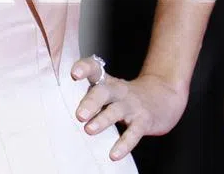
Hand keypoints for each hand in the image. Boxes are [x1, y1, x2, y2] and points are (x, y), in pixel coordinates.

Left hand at [71, 57, 188, 161]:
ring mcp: (132, 105)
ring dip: (102, 120)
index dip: (85, 68)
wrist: (164, 97)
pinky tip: (113, 154)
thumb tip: (58, 109)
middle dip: (90, 102)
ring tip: (89, 130)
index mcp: (107, 82)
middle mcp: (119, 91)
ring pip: (116, 111)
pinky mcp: (144, 120)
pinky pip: (133, 133)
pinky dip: (124, 144)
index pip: (95, 68)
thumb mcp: (109, 90)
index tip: (74, 74)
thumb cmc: (126, 97)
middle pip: (104, 91)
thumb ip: (89, 96)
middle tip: (79, 114)